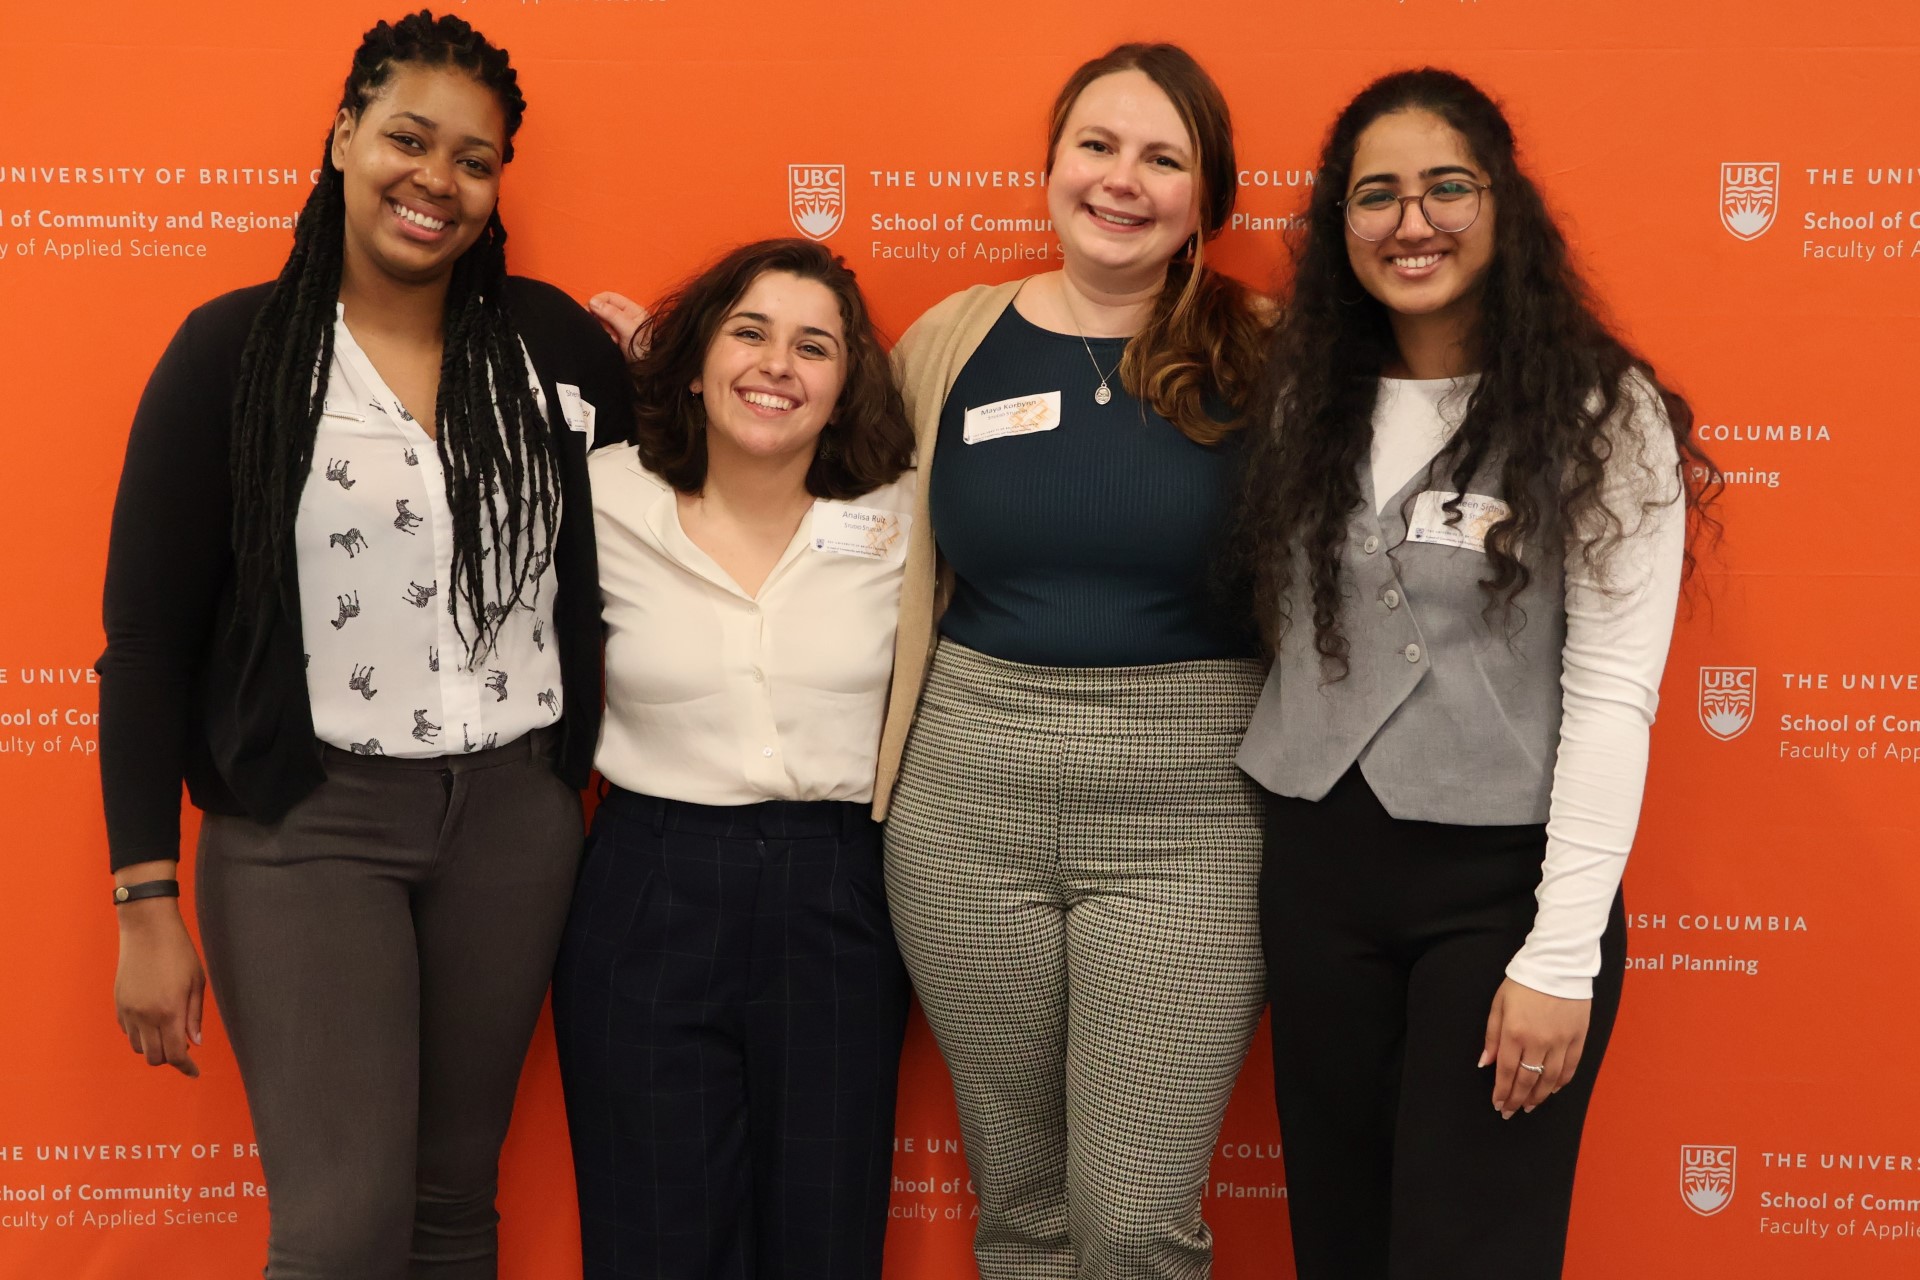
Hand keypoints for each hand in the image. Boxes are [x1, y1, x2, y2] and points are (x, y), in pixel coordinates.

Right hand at [114, 896, 206, 1078]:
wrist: (147, 929)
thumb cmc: (178, 952)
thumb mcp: (197, 982)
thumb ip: (195, 1015)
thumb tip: (194, 1042)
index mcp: (169, 1012)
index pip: (175, 1054)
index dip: (186, 1067)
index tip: (194, 1072)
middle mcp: (145, 1016)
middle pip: (154, 1057)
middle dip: (170, 1059)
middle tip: (183, 1049)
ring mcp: (128, 1011)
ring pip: (138, 1047)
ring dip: (154, 1047)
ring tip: (169, 1034)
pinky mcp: (118, 1004)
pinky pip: (128, 1031)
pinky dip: (141, 1034)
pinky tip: (153, 1022)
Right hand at [587, 291, 648, 358]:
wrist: (646, 371)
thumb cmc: (642, 350)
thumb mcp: (628, 329)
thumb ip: (612, 314)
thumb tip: (593, 302)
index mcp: (633, 309)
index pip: (609, 297)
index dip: (598, 301)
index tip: (589, 311)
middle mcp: (627, 316)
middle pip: (604, 307)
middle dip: (600, 317)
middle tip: (604, 329)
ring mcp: (621, 327)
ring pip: (602, 320)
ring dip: (602, 327)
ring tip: (611, 338)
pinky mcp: (616, 337)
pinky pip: (604, 331)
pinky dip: (604, 335)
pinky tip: (611, 342)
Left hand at [1480, 977, 1588, 1117]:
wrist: (1557, 964)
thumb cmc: (1523, 982)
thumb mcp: (1498, 1005)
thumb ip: (1492, 1037)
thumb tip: (1485, 1064)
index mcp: (1515, 1033)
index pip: (1507, 1072)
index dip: (1502, 1092)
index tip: (1498, 1104)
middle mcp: (1539, 1041)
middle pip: (1528, 1080)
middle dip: (1518, 1099)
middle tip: (1511, 1112)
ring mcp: (1561, 1041)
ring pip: (1550, 1079)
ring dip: (1539, 1096)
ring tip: (1530, 1106)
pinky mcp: (1578, 1037)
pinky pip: (1570, 1067)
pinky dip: (1561, 1082)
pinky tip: (1552, 1089)